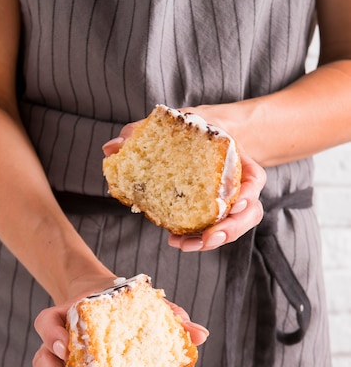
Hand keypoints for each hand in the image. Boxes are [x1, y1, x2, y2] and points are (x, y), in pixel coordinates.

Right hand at [33, 289, 208, 366]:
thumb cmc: (118, 301)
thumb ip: (170, 314)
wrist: (105, 299)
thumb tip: (200, 334)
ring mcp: (66, 360)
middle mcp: (61, 339)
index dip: (52, 336)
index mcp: (68, 315)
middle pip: (45, 364)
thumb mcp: (143, 302)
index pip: (46, 324)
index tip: (65, 347)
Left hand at [103, 123, 265, 253]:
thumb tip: (111, 147)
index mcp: (238, 160)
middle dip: (230, 229)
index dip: (248, 192)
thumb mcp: (175, 121)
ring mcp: (228, 203)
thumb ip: (144, 130)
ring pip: (233, 228)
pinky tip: (178, 241)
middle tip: (208, 238)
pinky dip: (198, 240)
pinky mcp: (214, 215)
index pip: (255, 179)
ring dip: (213, 241)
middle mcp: (238, 184)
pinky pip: (214, 232)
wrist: (204, 137)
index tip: (237, 201)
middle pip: (248, 212)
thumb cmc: (194, 129)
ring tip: (187, 245)